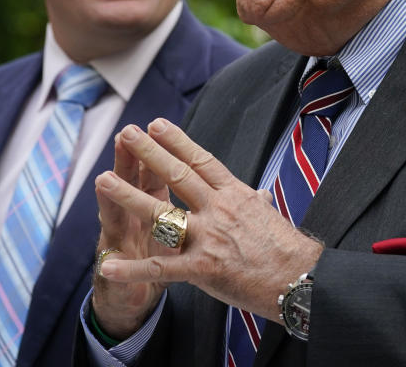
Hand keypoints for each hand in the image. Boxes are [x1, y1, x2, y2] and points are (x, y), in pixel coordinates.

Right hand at [91, 130, 179, 337]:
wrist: (133, 299)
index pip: (160, 173)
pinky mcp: (118, 273)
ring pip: (117, 217)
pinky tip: (109, 265)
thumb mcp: (184, 233)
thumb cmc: (165, 262)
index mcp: (157, 206)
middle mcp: (135, 218)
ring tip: (102, 181)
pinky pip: (120, 272)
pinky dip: (119, 270)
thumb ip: (195, 208)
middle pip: (134, 185)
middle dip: (132, 161)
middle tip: (127, 136)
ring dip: (111, 200)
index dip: (158, 153)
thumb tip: (217, 180)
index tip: (159, 126)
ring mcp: (123, 244)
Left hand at [96, 118, 322, 320]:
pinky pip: (161, 268)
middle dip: (149, 153)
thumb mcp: (270, 216)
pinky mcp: (203, 269)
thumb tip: (261, 195)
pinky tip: (108, 265)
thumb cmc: (287, 249)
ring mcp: (210, 238)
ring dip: (129, 196)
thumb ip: (256, 202)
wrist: (302, 281)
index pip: (201, 160)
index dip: (176, 141)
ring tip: (103, 179)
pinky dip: (132, 269)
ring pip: (162, 214)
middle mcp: (219, 210)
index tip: (156, 123)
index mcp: (234, 194)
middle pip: (178, 175)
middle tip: (127, 132)